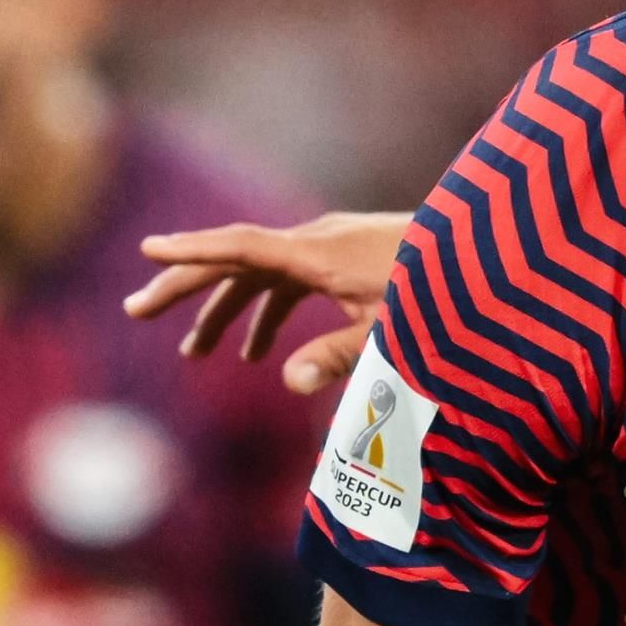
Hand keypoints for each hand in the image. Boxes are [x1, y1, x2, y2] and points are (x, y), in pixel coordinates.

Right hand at [124, 212, 413, 391]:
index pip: (241, 247)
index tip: (147, 251)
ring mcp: (331, 247)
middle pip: (234, 259)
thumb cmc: (441, 296)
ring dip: (225, 311)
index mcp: (319, 254)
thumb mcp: (391, 333)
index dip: (192, 251)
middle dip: (185, 286)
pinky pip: (289, 282)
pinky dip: (267, 313)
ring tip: (194, 355)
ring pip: (260, 274)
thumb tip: (287, 384)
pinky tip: (256, 355)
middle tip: (135, 311)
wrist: (489, 261)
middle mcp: (317, 242)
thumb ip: (340, 357)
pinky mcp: (346, 259)